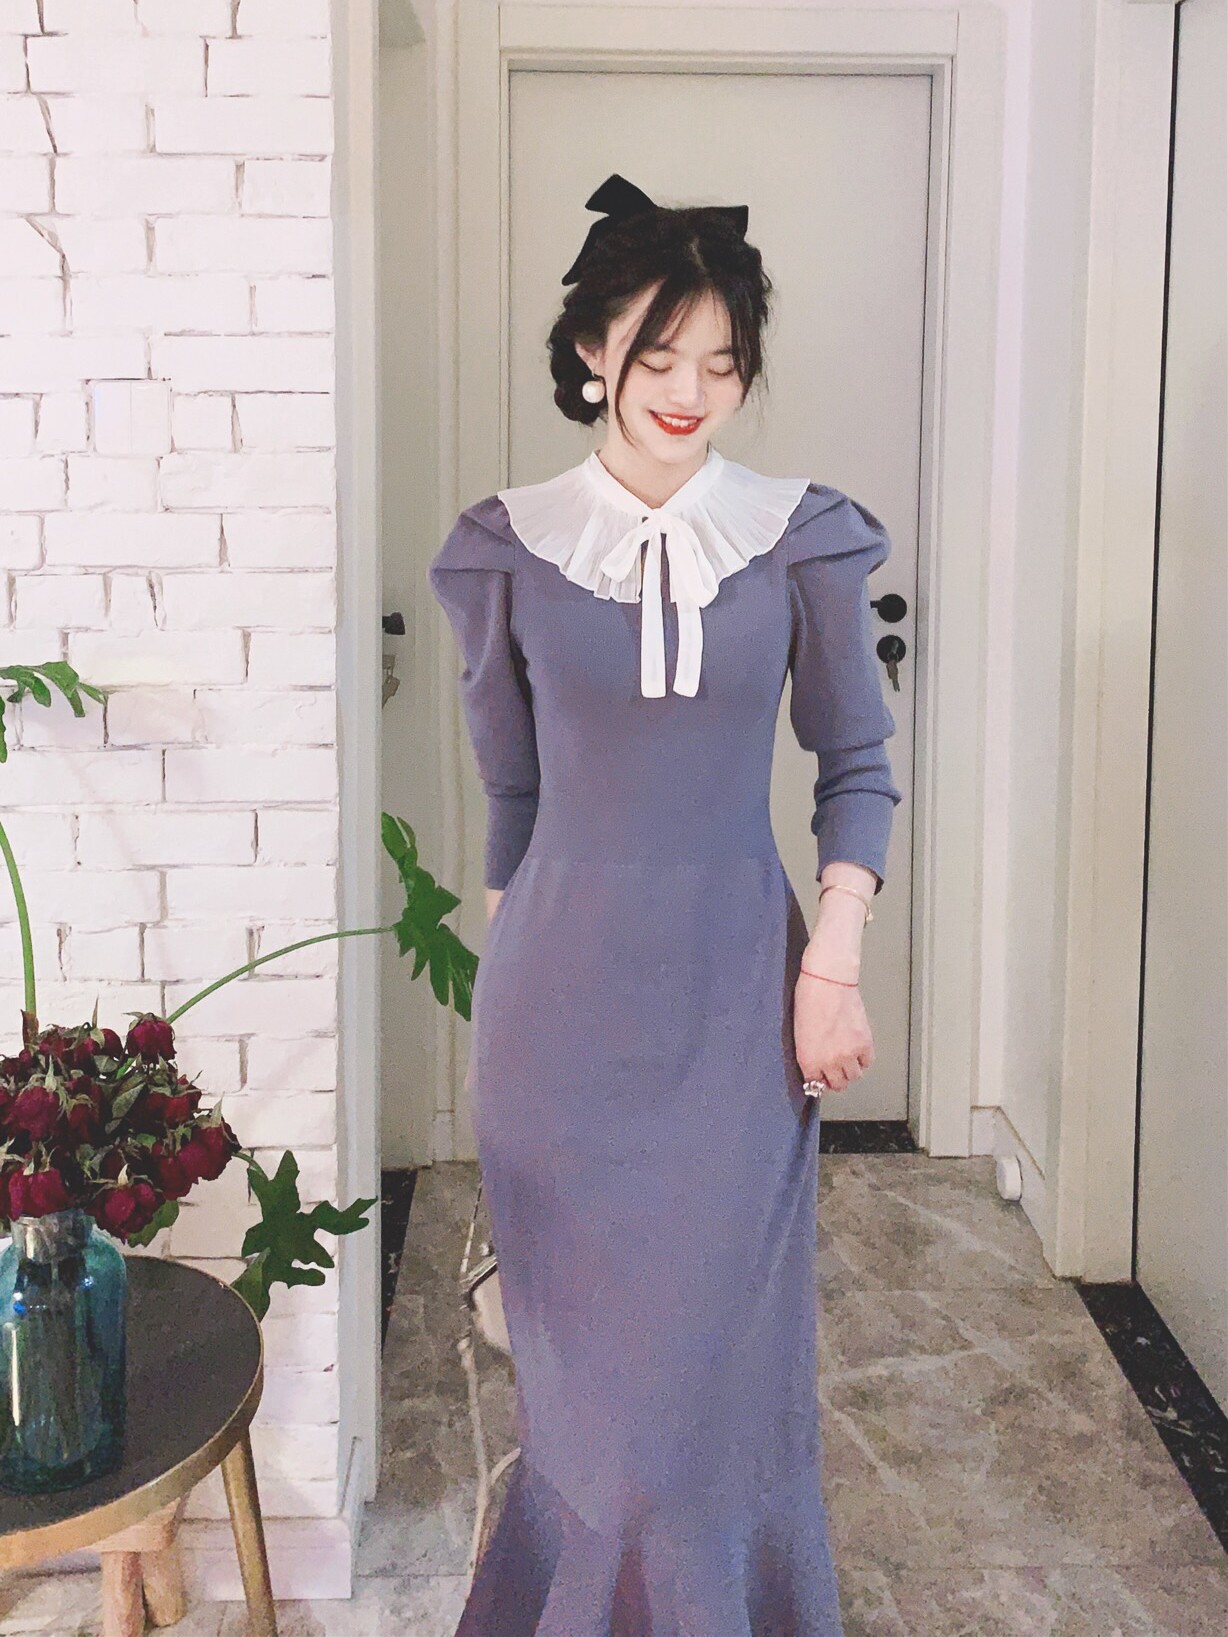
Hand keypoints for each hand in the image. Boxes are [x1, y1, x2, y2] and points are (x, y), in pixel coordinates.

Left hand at [793, 972, 874, 1092]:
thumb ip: (808, 1053)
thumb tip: (816, 1063)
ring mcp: (849, 1054)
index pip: (816, 1085)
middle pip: (839, 1085)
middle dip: (835, 1079)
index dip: (819, 1081)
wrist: (828, 981)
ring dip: (851, 1070)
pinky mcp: (865, 1044)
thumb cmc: (808, 999)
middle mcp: (829, 1062)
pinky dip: (863, 1059)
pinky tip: (858, 1050)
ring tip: (847, 1059)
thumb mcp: (799, 1032)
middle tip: (835, 1071)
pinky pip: (868, 1062)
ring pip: (855, 1076)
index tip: (821, 1078)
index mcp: (808, 1059)